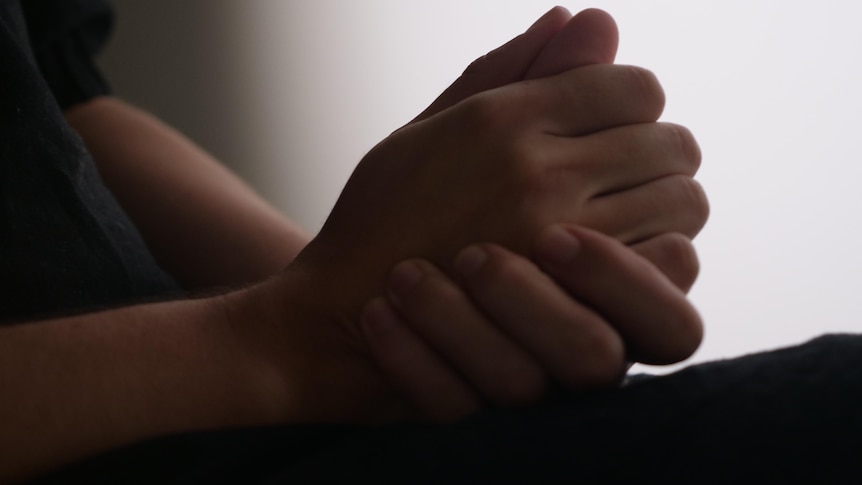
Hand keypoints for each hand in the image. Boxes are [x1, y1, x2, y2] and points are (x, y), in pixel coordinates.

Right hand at [252, 9, 705, 422]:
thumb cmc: (380, 217)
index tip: (615, 128)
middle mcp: (537, 172)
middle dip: (659, 154)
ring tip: (631, 216)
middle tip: (630, 175)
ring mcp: (559, 240)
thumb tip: (587, 16)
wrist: (349, 315)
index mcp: (503, 119)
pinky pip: (669, 262)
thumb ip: (510, 70)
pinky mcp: (572, 302)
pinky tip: (627, 259)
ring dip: (668, 204)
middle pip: (673, 143)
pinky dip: (661, 255)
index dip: (636, 105)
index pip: (637, 88)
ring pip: (684, 202)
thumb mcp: (426, 128)